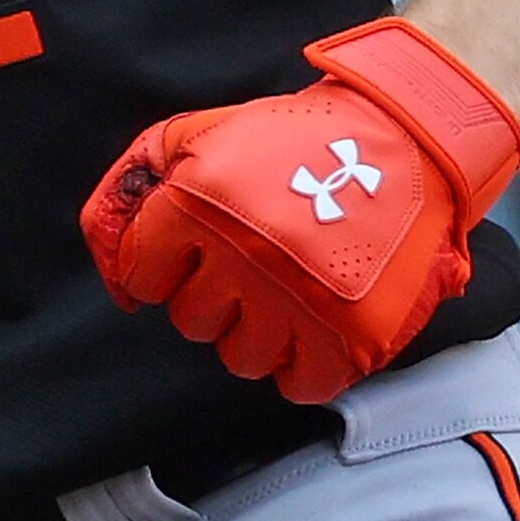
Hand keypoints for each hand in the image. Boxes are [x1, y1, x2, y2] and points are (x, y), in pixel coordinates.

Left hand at [83, 18, 519, 406]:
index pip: (144, 278)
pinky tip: (312, 330)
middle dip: (215, 297)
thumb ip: (130, 186)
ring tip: (285, 293)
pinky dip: (304, 366)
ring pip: (241, 357)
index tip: (196, 253)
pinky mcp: (354, 331)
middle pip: (193, 321)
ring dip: (257, 332)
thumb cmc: (291, 139)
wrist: (406, 139)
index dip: (168, 266)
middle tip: (251, 266)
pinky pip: (302, 384)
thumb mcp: (196, 136)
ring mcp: (300, 297)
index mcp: (197, 203)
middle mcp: (244, 254)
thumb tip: (112, 276)